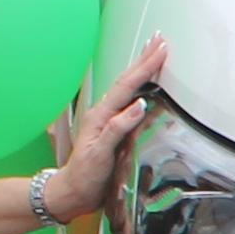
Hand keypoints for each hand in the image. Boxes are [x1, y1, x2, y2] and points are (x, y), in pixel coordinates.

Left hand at [40, 37, 172, 219]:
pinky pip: (132, 105)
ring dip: (143, 72)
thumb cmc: (85, 175)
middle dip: (145, 60)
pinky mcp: (116, 131)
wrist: (72, 193)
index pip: (128, 86)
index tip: (161, 50)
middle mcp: (106, 114)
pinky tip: (152, 91)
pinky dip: (144, 93)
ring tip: (155, 56)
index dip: (146, 68)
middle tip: (160, 40)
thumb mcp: (100, 153)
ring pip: (130, 90)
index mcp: (102, 115)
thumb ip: (118, 128)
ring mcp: (110, 122)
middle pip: (128, 81)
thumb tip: (139, 105)